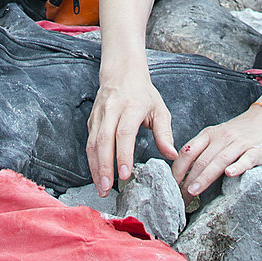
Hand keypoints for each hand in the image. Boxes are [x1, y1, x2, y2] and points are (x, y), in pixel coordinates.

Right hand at [86, 67, 177, 196]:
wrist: (121, 72)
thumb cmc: (143, 93)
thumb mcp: (159, 109)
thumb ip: (165, 133)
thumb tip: (172, 155)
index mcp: (131, 107)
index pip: (124, 133)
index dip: (123, 155)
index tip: (125, 174)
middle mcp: (112, 110)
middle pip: (105, 141)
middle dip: (104, 167)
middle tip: (107, 188)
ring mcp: (99, 115)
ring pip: (93, 144)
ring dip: (95, 168)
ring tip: (101, 188)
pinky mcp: (91, 121)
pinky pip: (89, 143)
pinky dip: (91, 161)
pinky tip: (97, 176)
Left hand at [173, 103, 261, 197]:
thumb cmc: (239, 133)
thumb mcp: (216, 136)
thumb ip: (201, 151)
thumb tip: (181, 173)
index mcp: (209, 134)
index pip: (188, 152)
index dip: (177, 169)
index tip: (170, 185)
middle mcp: (222, 137)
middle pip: (202, 159)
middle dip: (188, 179)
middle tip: (179, 197)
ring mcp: (240, 143)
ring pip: (220, 160)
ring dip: (204, 177)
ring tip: (193, 191)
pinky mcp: (257, 150)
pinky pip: (246, 159)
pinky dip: (238, 166)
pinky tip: (230, 174)